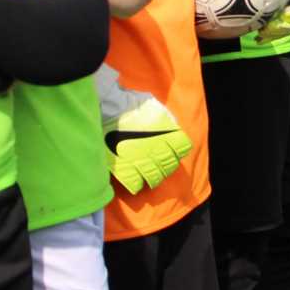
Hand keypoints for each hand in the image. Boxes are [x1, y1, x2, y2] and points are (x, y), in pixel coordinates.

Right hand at [95, 65, 191, 194]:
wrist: (107, 108)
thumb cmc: (130, 104)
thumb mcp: (154, 106)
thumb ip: (166, 118)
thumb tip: (173, 128)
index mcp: (167, 133)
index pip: (182, 148)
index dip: (178, 152)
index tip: (173, 154)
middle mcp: (157, 148)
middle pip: (169, 165)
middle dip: (166, 168)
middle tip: (159, 168)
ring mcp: (140, 159)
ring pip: (154, 177)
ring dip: (154, 179)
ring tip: (149, 178)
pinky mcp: (123, 167)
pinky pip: (134, 183)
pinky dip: (136, 185)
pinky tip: (135, 183)